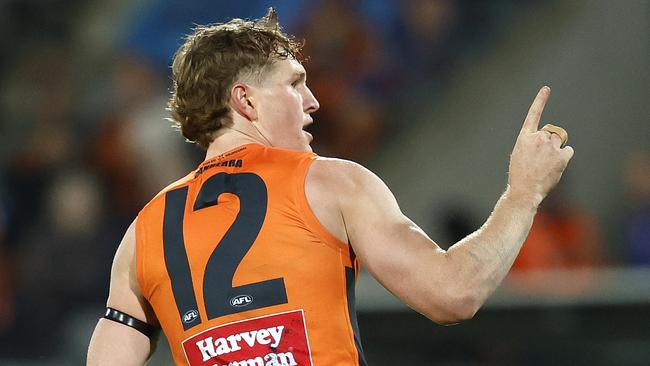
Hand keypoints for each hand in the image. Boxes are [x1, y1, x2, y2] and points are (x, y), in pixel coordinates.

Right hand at [508, 86, 573, 205]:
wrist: (525, 190)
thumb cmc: (520, 175)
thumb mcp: (519, 155)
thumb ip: (532, 144)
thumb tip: (547, 143)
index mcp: (524, 137)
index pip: (534, 114)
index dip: (540, 100)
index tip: (546, 88)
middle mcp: (538, 138)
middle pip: (551, 132)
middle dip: (550, 141)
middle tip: (543, 158)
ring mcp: (550, 146)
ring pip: (559, 141)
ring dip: (556, 149)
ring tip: (547, 164)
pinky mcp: (562, 155)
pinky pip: (568, 150)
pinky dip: (564, 157)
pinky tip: (555, 167)